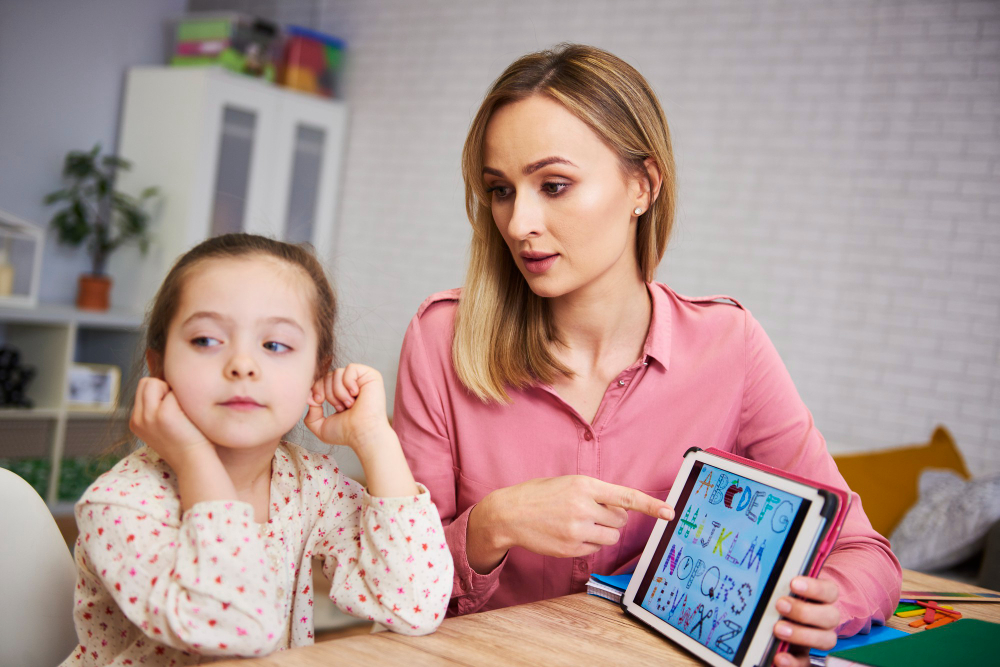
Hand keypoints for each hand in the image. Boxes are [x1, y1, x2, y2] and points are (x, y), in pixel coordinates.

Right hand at [130, 377, 214, 472]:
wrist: (195, 463)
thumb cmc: (187, 441)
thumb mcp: (163, 425)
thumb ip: (158, 407)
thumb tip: (166, 382)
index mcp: (136, 422)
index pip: (143, 389)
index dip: (161, 392)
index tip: (175, 410)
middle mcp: (138, 419)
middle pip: (146, 382)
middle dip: (164, 387)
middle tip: (178, 408)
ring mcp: (149, 417)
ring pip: (154, 382)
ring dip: (171, 391)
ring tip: (181, 410)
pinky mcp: (164, 414)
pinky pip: (174, 391)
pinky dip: (185, 399)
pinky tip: (189, 416)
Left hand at [304, 364, 390, 453]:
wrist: (362, 434)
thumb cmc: (346, 433)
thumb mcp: (321, 426)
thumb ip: (311, 415)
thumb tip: (310, 398)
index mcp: (341, 394)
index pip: (322, 380)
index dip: (315, 388)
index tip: (317, 402)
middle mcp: (351, 385)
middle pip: (327, 375)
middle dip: (328, 393)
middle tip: (340, 408)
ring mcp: (361, 379)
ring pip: (337, 373)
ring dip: (339, 392)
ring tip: (349, 404)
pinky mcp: (371, 375)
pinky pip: (350, 368)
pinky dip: (349, 382)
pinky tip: (356, 394)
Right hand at [473, 475, 673, 565]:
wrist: (508, 514)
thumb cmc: (538, 495)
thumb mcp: (567, 483)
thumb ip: (594, 493)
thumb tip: (621, 507)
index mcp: (584, 485)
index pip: (626, 497)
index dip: (651, 506)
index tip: (669, 513)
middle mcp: (583, 507)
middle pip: (621, 520)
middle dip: (613, 518)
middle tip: (592, 513)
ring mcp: (577, 530)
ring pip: (611, 537)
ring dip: (603, 532)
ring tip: (580, 523)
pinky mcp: (571, 548)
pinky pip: (594, 548)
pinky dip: (588, 542)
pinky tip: (569, 534)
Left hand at [772, 576, 839, 666]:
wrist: (775, 628)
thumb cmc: (781, 602)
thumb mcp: (781, 593)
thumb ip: (780, 587)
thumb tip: (766, 577)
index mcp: (822, 599)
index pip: (830, 591)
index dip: (815, 588)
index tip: (793, 583)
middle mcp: (826, 619)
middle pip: (831, 616)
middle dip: (804, 611)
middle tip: (780, 605)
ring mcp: (819, 639)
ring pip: (826, 640)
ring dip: (802, 635)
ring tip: (778, 630)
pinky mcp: (807, 658)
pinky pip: (807, 663)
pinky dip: (793, 662)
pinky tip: (779, 657)